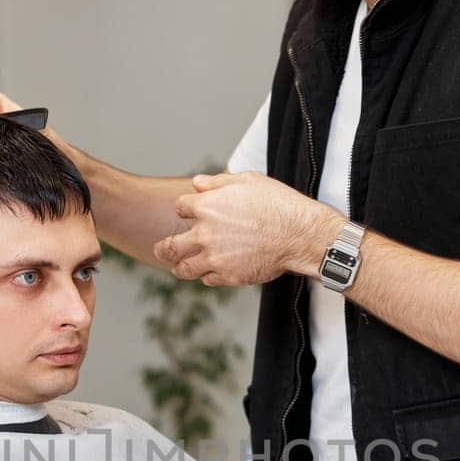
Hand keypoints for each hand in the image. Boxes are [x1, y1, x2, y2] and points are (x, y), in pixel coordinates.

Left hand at [154, 171, 341, 285]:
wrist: (298, 234)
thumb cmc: (277, 203)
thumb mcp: (248, 180)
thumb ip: (217, 182)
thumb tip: (197, 184)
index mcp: (206, 206)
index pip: (180, 208)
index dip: (185, 209)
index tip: (189, 212)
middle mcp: (204, 234)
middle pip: (170, 244)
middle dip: (163, 247)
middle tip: (161, 249)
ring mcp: (214, 258)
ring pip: (184, 268)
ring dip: (179, 267)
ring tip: (178, 267)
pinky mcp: (228, 276)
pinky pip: (207, 279)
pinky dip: (207, 275)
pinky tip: (211, 271)